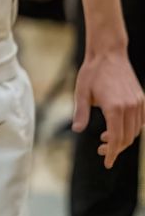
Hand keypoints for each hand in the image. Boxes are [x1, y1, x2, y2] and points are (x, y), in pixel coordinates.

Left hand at [73, 47, 144, 167]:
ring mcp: (138, 103)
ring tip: (106, 138)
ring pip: (136, 131)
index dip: (112, 152)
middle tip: (101, 150)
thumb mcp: (81, 93)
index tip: (106, 162)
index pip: (116, 138)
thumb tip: (77, 130)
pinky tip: (118, 128)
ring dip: (123, 139)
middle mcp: (130, 107)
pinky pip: (141, 122)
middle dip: (115, 148)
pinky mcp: (141, 99)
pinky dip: (132, 129)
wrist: (109, 54)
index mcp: (115, 107)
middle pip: (127, 138)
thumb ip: (80, 113)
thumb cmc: (92, 72)